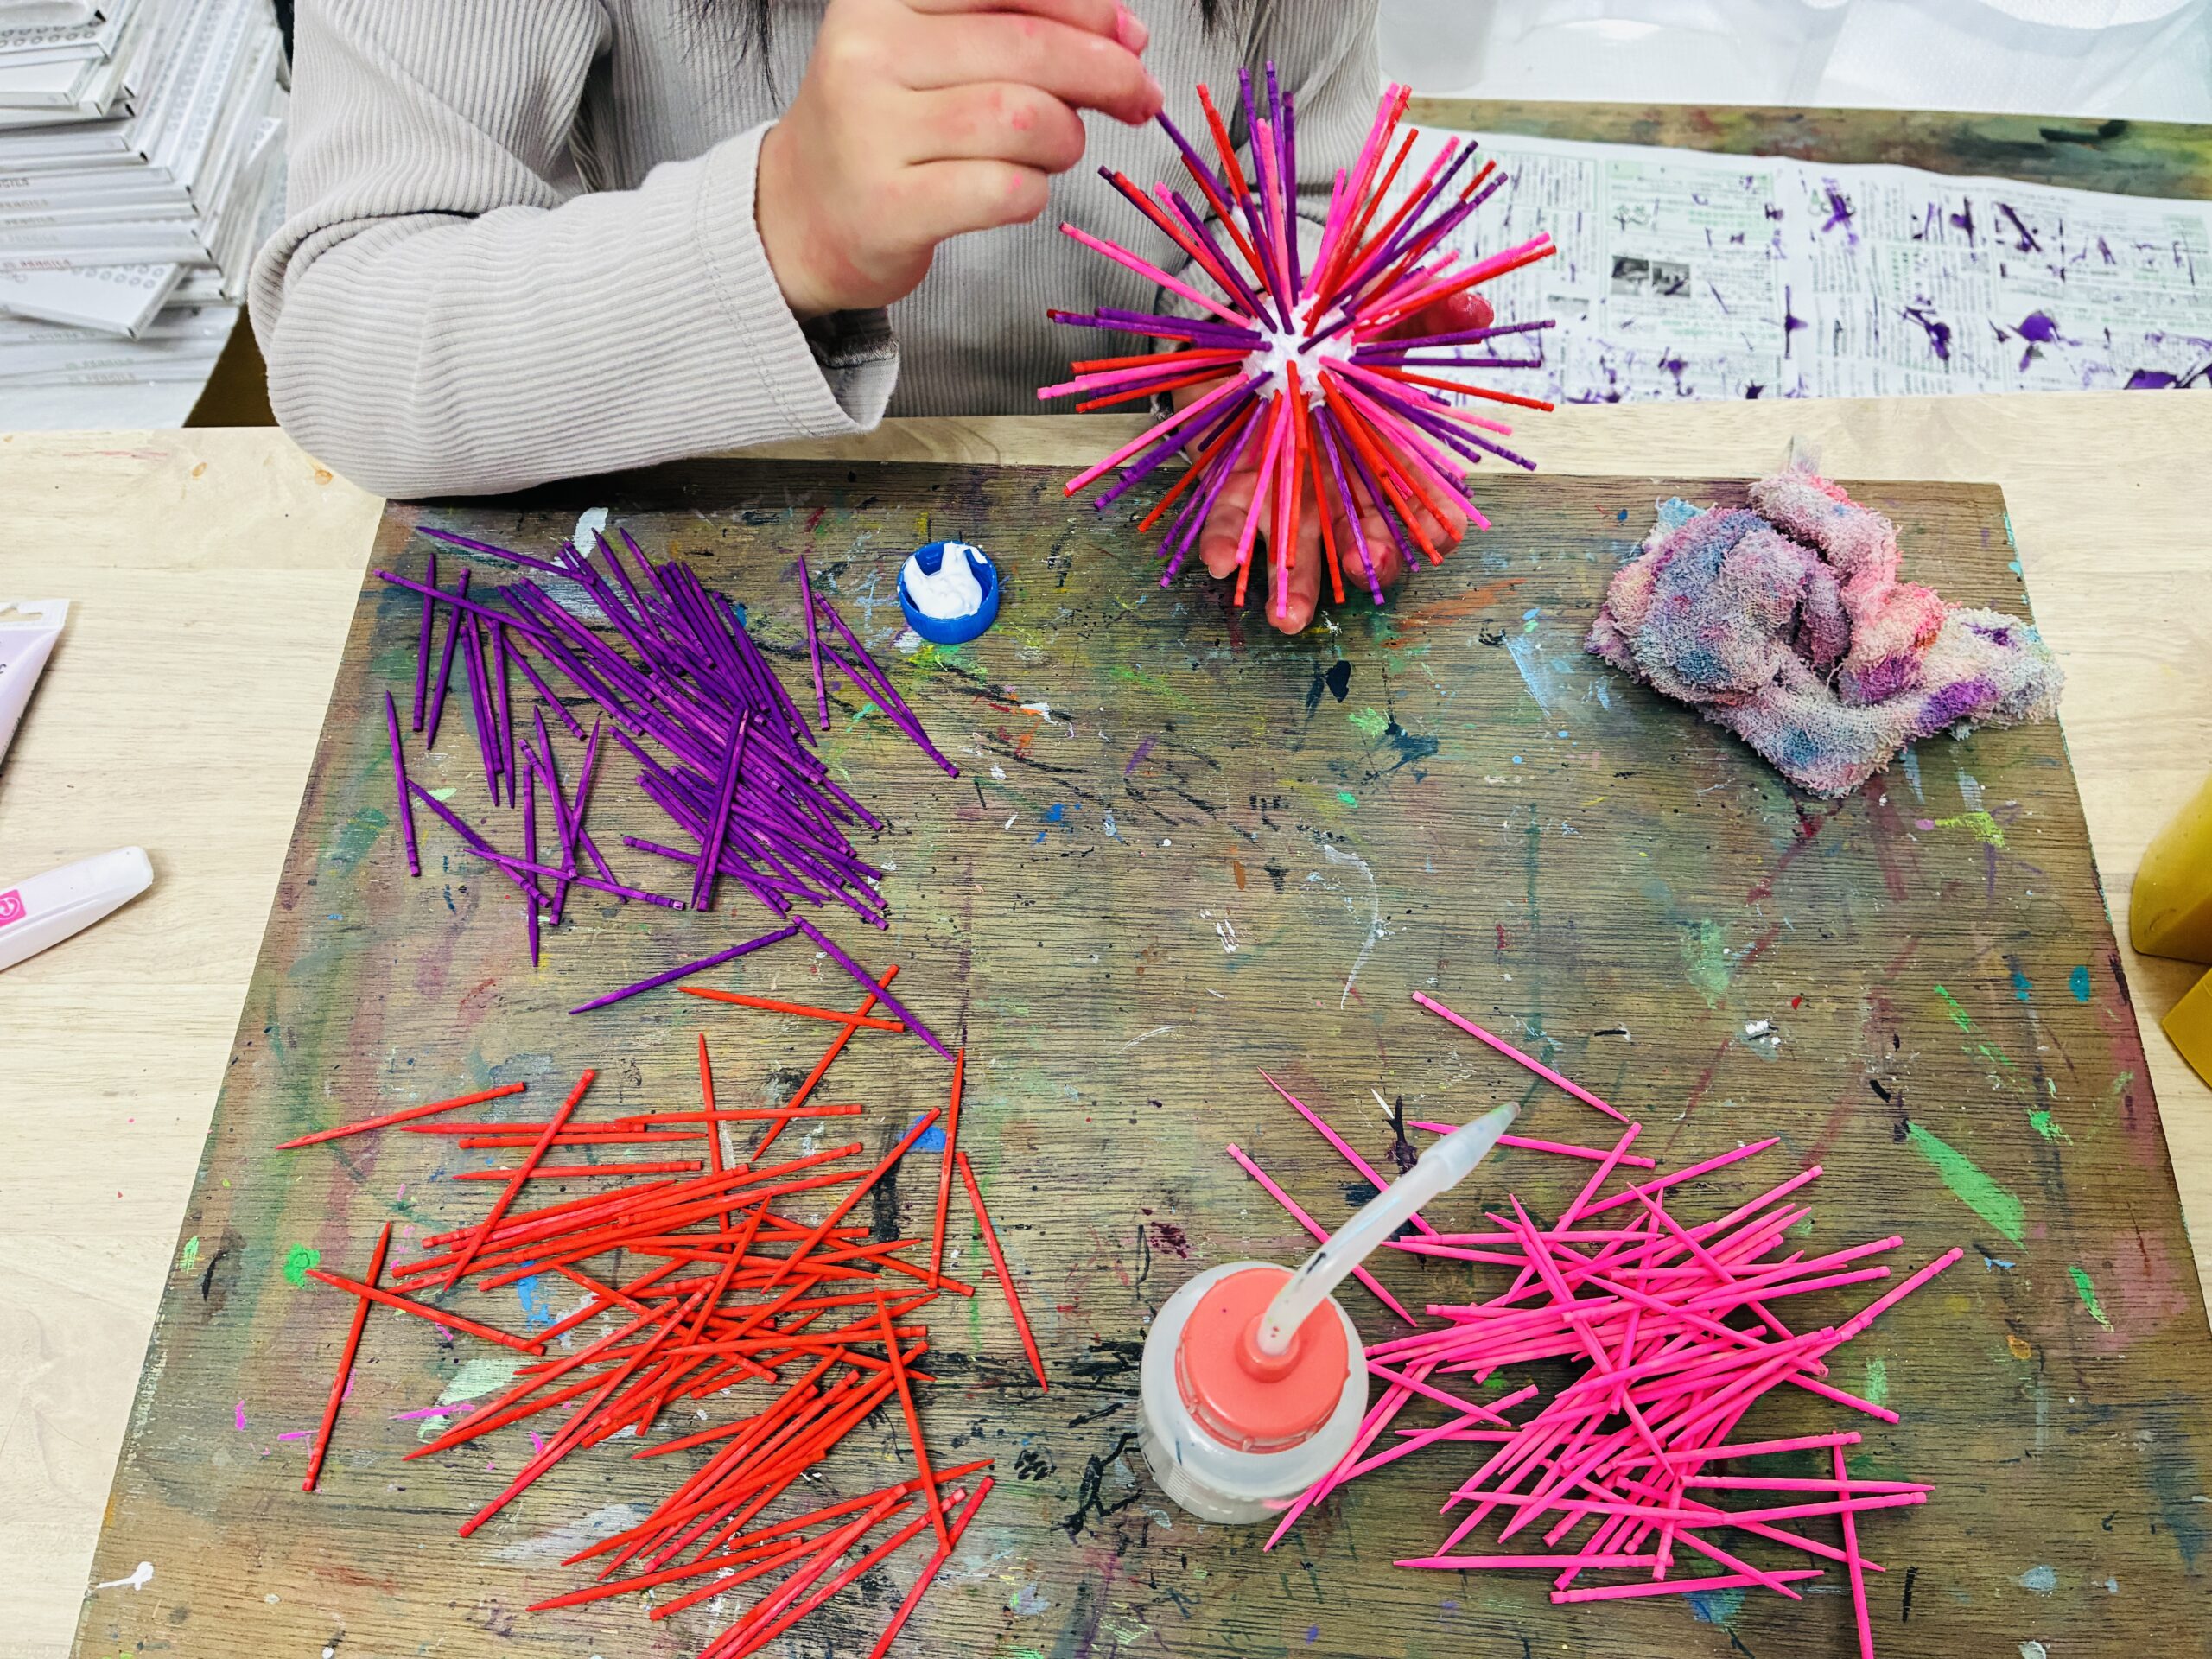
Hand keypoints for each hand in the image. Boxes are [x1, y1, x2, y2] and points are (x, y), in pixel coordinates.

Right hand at [757, 0, 1161, 319]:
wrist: (796, 215)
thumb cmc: (882, 130)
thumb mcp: (930, 51)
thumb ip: (1015, 29)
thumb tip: (1125, 33)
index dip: (1085, 7)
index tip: (1128, 35)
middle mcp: (869, 53)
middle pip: (1027, 48)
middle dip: (1105, 72)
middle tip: (1137, 96)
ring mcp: (872, 132)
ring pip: (1022, 118)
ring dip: (1066, 139)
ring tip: (1058, 150)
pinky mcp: (888, 207)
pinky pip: (1004, 190)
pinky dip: (1034, 192)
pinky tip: (1020, 191)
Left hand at [1189, 291, 1494, 633]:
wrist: (1253, 321)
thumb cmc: (1330, 326)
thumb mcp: (1386, 308)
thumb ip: (1431, 309)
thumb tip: (1476, 309)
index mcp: (1388, 446)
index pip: (1425, 497)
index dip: (1437, 518)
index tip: (1440, 533)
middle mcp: (1343, 477)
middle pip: (1366, 533)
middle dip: (1368, 560)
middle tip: (1364, 574)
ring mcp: (1293, 485)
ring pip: (1300, 543)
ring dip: (1294, 585)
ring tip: (1288, 619)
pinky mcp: (1242, 479)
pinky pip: (1235, 513)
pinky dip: (1226, 538)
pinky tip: (1220, 563)